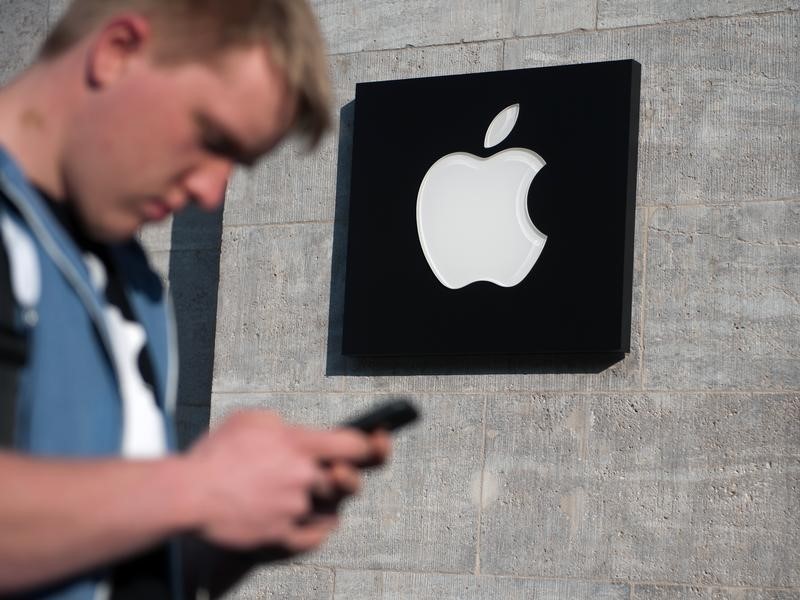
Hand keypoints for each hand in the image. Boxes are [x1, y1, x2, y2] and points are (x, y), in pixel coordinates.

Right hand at [184, 411, 387, 552]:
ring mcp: (295, 510)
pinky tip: (310, 520)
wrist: (188, 494)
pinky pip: (315, 537)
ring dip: (326, 500)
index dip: (373, 443)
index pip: (355, 445)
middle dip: (345, 475)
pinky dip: (317, 529)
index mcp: (299, 444)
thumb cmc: (215, 455)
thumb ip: (283, 424)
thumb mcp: (251, 419)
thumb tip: (297, 432)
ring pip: (332, 508)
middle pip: (349, 480)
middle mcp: (304, 477)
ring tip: (307, 493)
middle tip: (336, 472)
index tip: (380, 442)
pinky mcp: (282, 537)